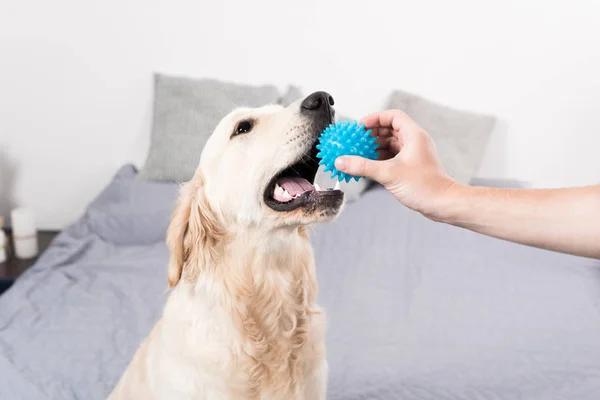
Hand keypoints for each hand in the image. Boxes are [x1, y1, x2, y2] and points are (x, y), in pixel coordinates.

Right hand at [335, 110, 457, 219]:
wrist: (441, 204)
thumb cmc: (425, 187)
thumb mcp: (388, 173)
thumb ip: (362, 166)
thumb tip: (342, 161)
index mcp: (413, 135)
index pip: (392, 116)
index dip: (374, 118)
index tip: (360, 127)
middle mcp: (414, 141)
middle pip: (389, 129)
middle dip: (371, 134)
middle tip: (356, 141)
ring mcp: (413, 153)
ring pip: (390, 143)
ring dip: (374, 147)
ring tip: (358, 154)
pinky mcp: (411, 165)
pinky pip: (392, 156)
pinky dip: (379, 158)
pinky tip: (368, 165)